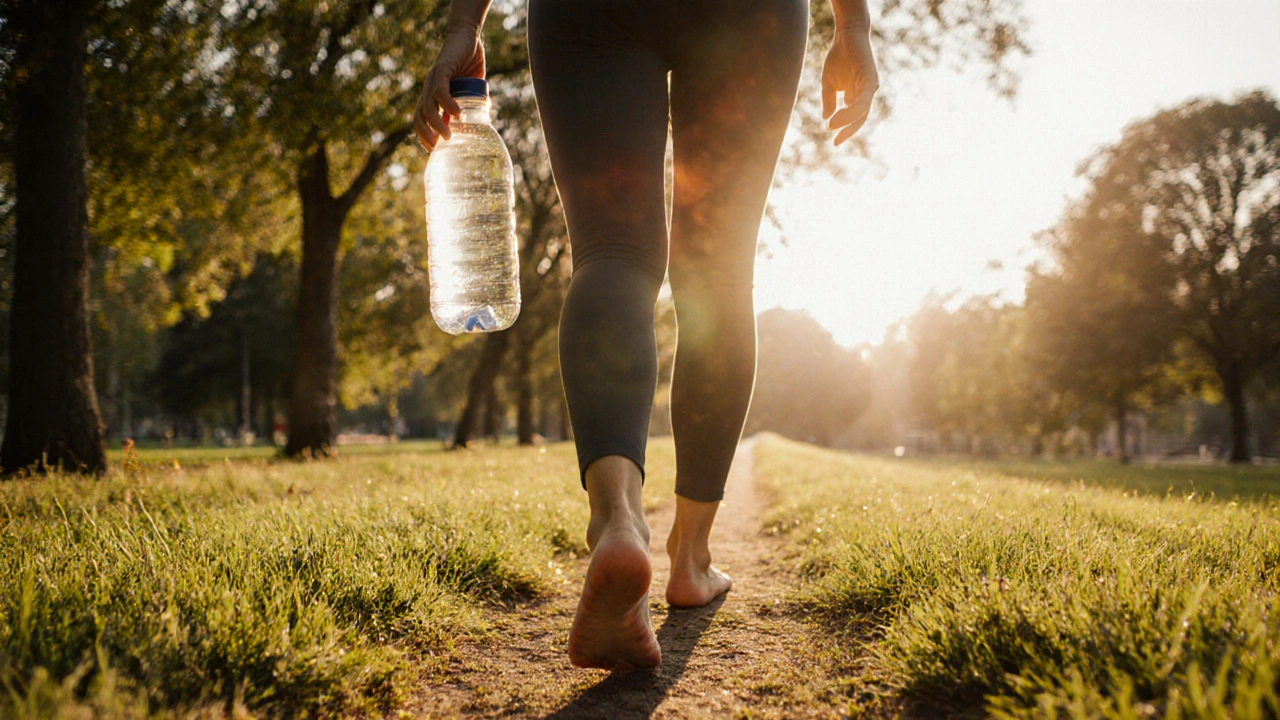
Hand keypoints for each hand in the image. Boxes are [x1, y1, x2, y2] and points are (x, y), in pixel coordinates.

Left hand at [414, 30, 485, 149]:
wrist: (467, 36)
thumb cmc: (469, 61)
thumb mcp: (472, 87)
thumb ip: (474, 101)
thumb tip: (483, 116)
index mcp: (432, 94)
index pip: (420, 119)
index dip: (423, 135)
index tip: (433, 149)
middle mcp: (428, 88)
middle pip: (419, 116)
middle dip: (426, 134)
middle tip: (438, 147)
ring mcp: (433, 79)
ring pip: (427, 106)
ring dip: (436, 123)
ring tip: (448, 135)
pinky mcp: (441, 70)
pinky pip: (440, 91)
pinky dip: (447, 104)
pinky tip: (457, 115)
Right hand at [821, 27, 878, 145]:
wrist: (846, 35)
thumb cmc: (838, 57)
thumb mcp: (829, 83)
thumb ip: (829, 100)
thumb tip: (826, 118)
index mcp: (856, 96)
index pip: (854, 118)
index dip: (845, 130)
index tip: (834, 141)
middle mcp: (866, 93)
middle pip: (860, 118)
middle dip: (848, 131)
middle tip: (836, 142)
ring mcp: (869, 86)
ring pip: (862, 111)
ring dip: (847, 121)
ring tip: (832, 126)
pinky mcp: (870, 78)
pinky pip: (863, 99)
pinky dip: (852, 109)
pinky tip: (839, 114)